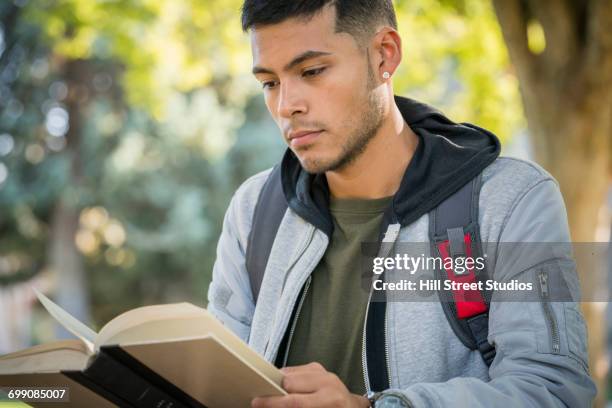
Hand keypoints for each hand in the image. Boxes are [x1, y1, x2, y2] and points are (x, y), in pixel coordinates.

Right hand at [251, 362, 370, 407]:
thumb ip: (293, 407)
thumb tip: (271, 405)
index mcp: (329, 400)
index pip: (293, 401)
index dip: (272, 402)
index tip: (255, 403)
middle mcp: (328, 383)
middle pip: (288, 381)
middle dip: (273, 391)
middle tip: (261, 399)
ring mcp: (324, 372)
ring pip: (289, 372)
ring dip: (279, 384)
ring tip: (272, 393)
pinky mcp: (318, 367)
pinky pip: (294, 369)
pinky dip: (287, 379)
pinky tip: (285, 388)